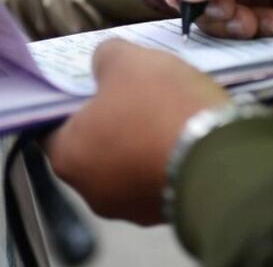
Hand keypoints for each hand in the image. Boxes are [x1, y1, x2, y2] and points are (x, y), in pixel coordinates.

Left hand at [45, 39, 228, 224]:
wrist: (221, 160)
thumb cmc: (158, 107)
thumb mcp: (126, 60)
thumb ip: (103, 57)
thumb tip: (101, 64)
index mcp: (67, 157)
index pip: (51, 126)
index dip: (69, 101)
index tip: (89, 84)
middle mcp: (90, 192)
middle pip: (90, 147)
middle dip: (108, 121)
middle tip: (130, 93)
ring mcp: (130, 209)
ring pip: (125, 165)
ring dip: (138, 142)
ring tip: (163, 111)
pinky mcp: (165, 214)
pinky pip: (155, 177)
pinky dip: (162, 158)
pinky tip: (181, 134)